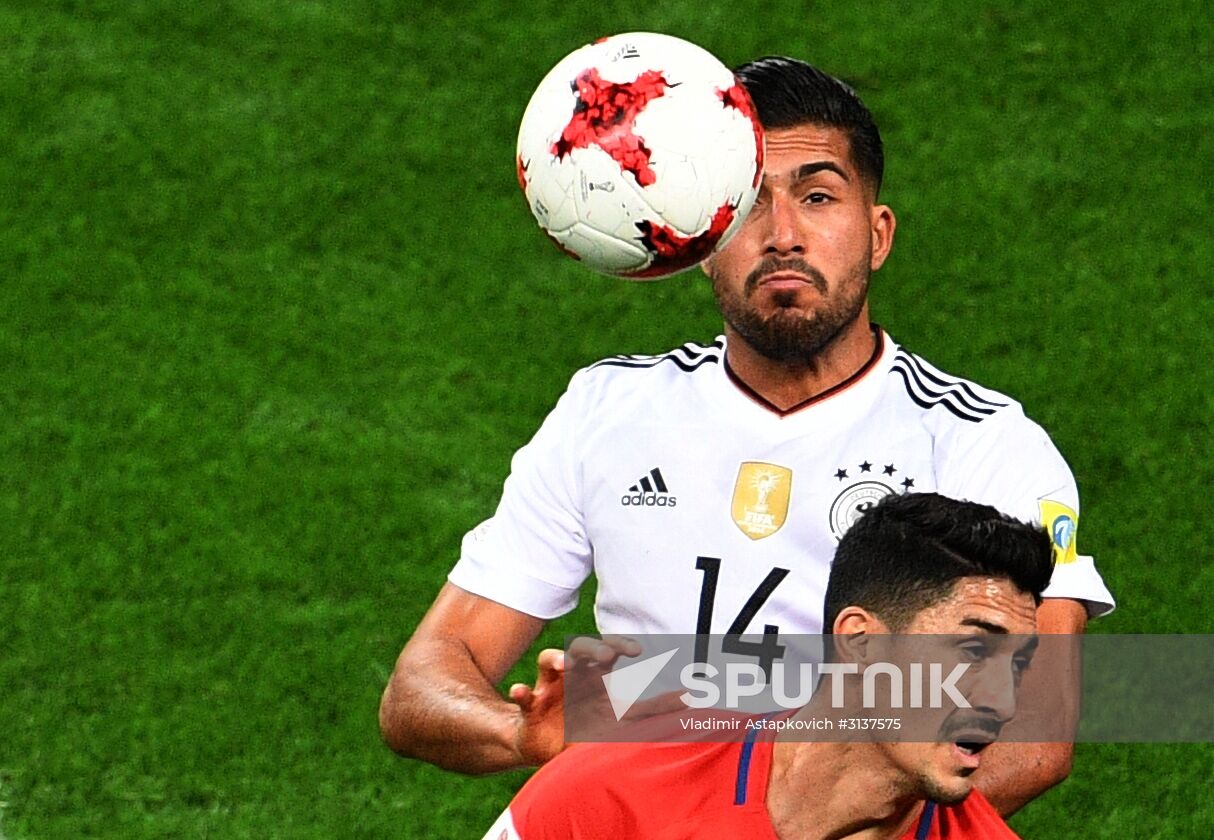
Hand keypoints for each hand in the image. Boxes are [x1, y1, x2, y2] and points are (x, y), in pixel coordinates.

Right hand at [507, 636, 643, 764]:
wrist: (548, 746)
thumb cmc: (587, 725)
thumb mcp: (622, 718)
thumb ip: (653, 709)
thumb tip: (689, 699)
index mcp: (595, 675)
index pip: (609, 650)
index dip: (621, 645)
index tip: (637, 651)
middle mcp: (572, 674)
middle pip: (580, 648)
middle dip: (593, 648)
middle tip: (606, 656)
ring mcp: (549, 688)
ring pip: (549, 661)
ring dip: (557, 659)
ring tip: (566, 665)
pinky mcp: (530, 707)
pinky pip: (523, 696)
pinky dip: (520, 693)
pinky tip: (521, 692)